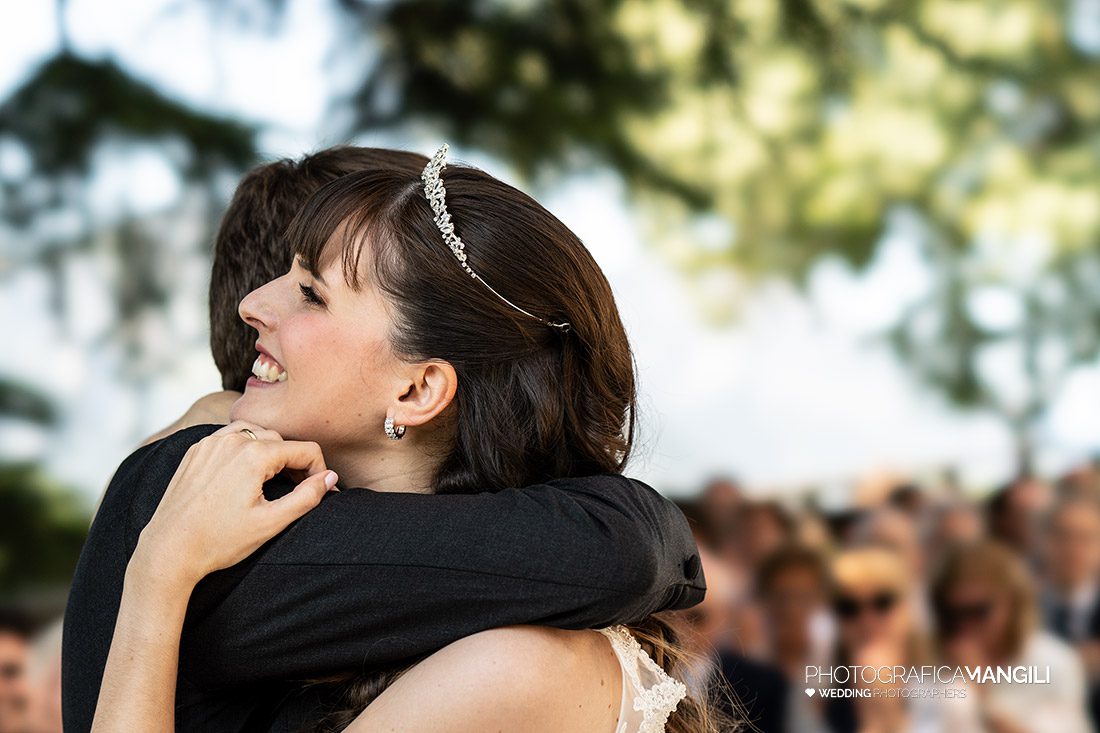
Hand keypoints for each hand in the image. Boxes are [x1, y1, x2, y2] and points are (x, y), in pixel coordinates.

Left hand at [134, 421, 336, 587]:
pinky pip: (229, 438)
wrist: (168, 550)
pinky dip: (244, 449)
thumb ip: (307, 497)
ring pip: (255, 434)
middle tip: (297, 489)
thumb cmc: (219, 541)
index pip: (305, 449)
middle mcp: (232, 440)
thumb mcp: (271, 523)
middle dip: (295, 461)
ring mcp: (210, 443)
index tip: (320, 491)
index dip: (319, 470)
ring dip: (270, 451)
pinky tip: (244, 473)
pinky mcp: (195, 451)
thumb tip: (330, 477)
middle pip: (281, 440)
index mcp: (255, 455)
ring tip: (272, 480)